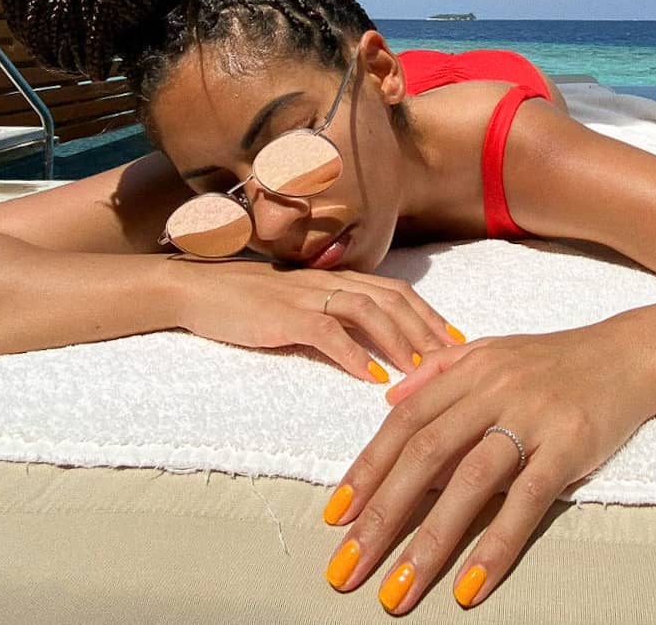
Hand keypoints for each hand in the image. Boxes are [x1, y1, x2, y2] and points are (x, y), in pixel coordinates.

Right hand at [170, 257, 462, 381]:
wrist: (197, 290)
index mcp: (336, 279)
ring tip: (422, 371)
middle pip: (392, 299)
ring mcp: (307, 296)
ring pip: (367, 311)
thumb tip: (369, 343)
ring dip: (399, 341)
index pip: (395, 290)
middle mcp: (329, 281)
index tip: (457, 341)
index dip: (429, 313)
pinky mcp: (284, 316)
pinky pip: (327, 333)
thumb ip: (332, 314)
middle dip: (427, 329)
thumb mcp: (299, 303)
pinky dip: (353, 354)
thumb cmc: (247, 301)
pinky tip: (371, 377)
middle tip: (455, 360)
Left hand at [322, 320, 655, 611]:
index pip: (405, 423)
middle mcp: (493, 391)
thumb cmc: (554, 360)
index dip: (367, 469)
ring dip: (428, 542)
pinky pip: (527, 502)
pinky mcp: (569, 448)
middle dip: (380, 515)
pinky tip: (468, 585)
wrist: (628, 355)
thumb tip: (389, 399)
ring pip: (469, 483)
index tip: (335, 516)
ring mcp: (531, 419)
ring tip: (397, 590)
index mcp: (468, 370)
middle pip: (424, 455)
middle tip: (346, 567)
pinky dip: (495, 546)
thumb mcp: (491, 351)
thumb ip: (439, 371)